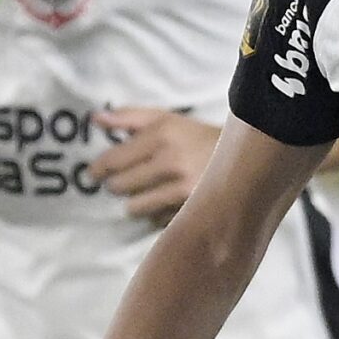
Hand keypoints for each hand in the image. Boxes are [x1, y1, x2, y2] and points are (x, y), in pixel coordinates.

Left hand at [89, 108, 220, 222]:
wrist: (245, 158)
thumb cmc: (196, 137)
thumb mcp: (166, 119)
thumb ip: (129, 117)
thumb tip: (94, 119)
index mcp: (162, 135)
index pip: (114, 160)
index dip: (98, 169)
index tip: (93, 174)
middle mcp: (172, 162)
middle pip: (120, 186)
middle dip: (118, 185)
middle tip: (123, 182)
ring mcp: (184, 189)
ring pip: (135, 207)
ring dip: (135, 203)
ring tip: (145, 194)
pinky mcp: (193, 211)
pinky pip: (157, 220)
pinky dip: (156, 215)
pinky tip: (165, 204)